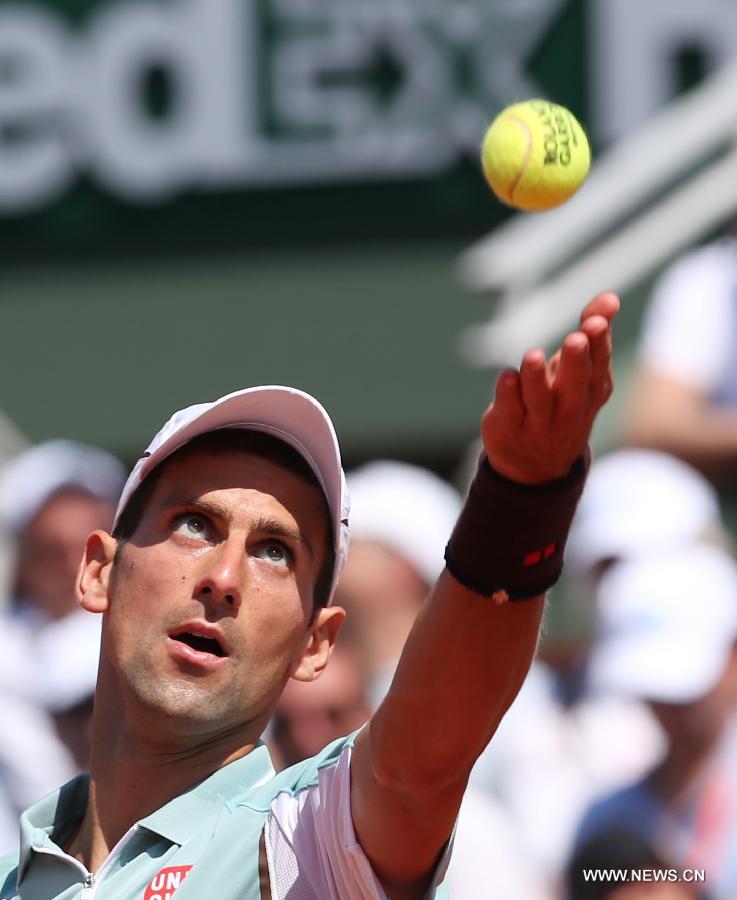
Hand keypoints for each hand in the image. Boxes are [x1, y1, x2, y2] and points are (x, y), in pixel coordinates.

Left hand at [482, 293, 619, 484]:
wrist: (536, 468)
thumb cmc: (562, 403)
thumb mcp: (580, 373)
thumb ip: (593, 334)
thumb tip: (610, 297)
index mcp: (591, 392)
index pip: (598, 365)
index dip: (597, 342)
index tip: (594, 320)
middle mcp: (568, 409)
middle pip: (574, 384)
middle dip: (575, 361)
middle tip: (575, 339)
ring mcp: (538, 422)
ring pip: (537, 399)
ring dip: (535, 377)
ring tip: (532, 356)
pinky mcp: (508, 427)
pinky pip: (509, 409)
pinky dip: (507, 393)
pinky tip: (506, 375)